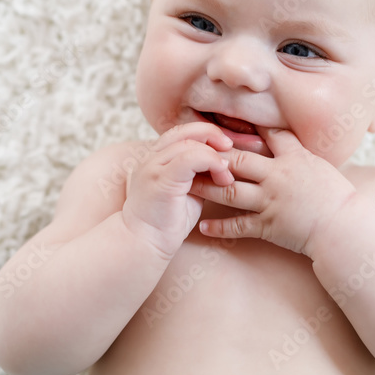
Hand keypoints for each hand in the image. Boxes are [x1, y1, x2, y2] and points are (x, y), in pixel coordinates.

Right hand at [121, 122, 233, 258]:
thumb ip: (198, 173)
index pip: (181, 132)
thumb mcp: (187, 191)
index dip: (205, 134)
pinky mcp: (160, 180)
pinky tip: (222, 176)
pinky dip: (211, 162)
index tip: (225, 146)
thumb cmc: (166, 222)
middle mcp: (151, 158)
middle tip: (230, 148)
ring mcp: (153, 167)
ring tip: (227, 172)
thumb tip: (223, 162)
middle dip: (211, 134)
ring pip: (188, 142)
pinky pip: (189, 158)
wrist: (144, 244)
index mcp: (155, 158)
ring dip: (214, 154)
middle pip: (184, 130)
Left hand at [191, 126, 356, 257]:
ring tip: (187, 186)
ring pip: (230, 192)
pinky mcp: (269, 225)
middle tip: (190, 151)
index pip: (267, 134)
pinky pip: (239, 226)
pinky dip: (220, 228)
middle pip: (238, 160)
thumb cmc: (337, 197)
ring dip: (206, 189)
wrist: (345, 227)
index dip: (243, 126)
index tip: (221, 122)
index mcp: (294, 158)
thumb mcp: (319, 165)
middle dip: (213, 155)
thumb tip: (281, 138)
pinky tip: (202, 227)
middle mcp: (278, 176)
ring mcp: (272, 201)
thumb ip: (297, 152)